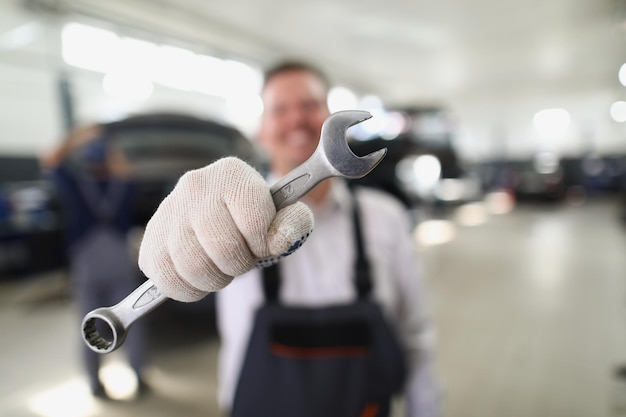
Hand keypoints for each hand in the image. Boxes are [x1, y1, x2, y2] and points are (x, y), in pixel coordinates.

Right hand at [138, 157, 313, 301]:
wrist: (219, 213)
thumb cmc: (254, 218)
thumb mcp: (283, 215)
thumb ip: (295, 222)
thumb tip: (279, 240)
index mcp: (231, 174)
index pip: (255, 224)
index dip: (263, 243)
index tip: (261, 240)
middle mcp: (193, 186)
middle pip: (223, 249)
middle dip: (239, 264)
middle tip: (239, 257)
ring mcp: (167, 213)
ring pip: (193, 267)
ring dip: (214, 279)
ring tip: (219, 265)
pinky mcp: (150, 240)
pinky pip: (166, 281)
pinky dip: (188, 290)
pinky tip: (198, 276)